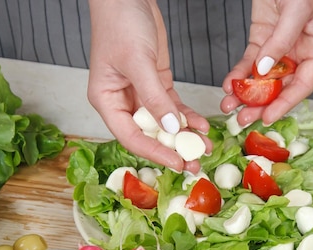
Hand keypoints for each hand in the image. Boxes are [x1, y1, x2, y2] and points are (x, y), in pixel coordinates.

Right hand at [86, 0, 210, 172]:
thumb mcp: (138, 62)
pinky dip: (188, 117)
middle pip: (149, 135)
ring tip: (206, 149)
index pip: (131, 136)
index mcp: (106, 101)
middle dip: (173, 150)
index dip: (155, 152)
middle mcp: (122, 102)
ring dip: (185, 136)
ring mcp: (140, 94)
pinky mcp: (156, 84)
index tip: (177, 162)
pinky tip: (203, 125)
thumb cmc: (120, 23)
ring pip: (164, 124)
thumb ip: (154, 97)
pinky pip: (173, 108)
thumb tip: (170, 128)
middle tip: (195, 164)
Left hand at [221, 0, 312, 126]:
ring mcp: (280, 47)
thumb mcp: (296, 10)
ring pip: (263, 79)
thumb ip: (282, 40)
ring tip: (229, 107)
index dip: (286, 103)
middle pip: (281, 87)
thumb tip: (266, 69)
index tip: (268, 117)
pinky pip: (249, 63)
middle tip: (242, 120)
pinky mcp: (262, 39)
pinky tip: (228, 85)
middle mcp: (300, 50)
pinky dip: (238, 75)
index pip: (304, 83)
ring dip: (246, 95)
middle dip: (260, 105)